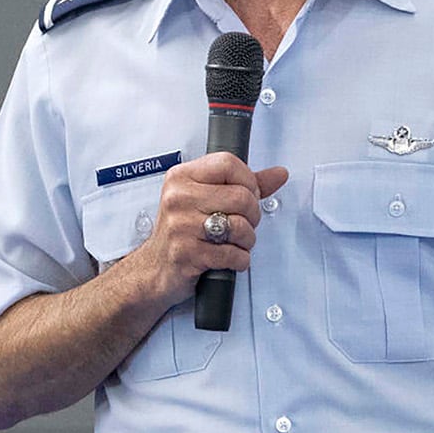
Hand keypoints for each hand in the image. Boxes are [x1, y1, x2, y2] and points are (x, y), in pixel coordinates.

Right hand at [136, 152, 288, 304]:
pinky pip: (232, 254)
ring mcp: (180, 225)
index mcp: (181, 178)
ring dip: (246, 240)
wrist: (154, 269)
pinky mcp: (186, 252)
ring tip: (234, 242)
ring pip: (240, 226)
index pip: (228, 164)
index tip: (246, 195)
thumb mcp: (206, 199)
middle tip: (241, 224)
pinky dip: (239, 260)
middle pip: (241, 196)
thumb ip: (244, 185)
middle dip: (252, 216)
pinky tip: (228, 257)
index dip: (248, 181)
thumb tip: (278, 174)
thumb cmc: (181, 232)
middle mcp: (178, 198)